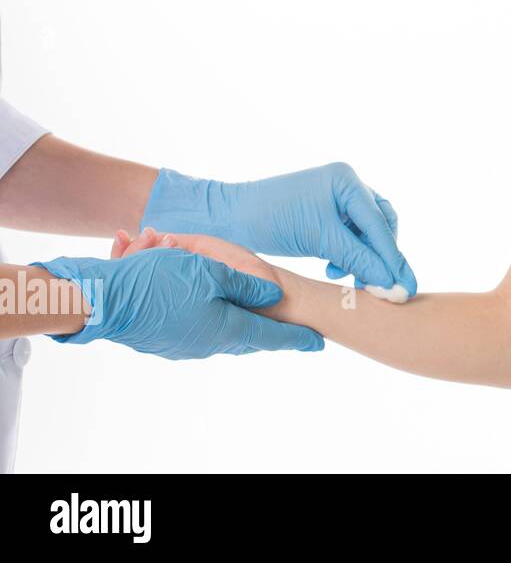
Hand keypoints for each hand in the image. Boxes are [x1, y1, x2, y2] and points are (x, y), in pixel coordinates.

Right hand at [31, 247, 324, 358]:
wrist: (100, 302)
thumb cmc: (158, 282)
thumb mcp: (210, 273)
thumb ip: (246, 287)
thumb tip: (271, 299)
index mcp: (225, 329)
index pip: (271, 336)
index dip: (297, 339)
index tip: (319, 343)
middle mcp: (207, 343)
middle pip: (241, 328)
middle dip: (249, 308)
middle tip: (267, 305)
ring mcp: (182, 344)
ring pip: (208, 314)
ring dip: (201, 284)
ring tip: (180, 256)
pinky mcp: (161, 339)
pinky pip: (181, 312)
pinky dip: (179, 289)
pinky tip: (162, 263)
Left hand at [138, 162, 416, 298]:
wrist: (227, 217)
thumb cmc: (268, 220)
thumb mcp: (318, 239)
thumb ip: (358, 258)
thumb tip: (393, 283)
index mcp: (346, 181)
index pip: (378, 225)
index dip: (393, 259)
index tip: (405, 287)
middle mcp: (347, 184)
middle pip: (381, 226)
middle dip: (382, 257)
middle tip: (384, 289)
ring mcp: (338, 197)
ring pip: (369, 234)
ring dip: (365, 258)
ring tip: (350, 278)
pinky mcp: (328, 213)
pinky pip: (353, 236)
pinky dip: (351, 254)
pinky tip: (335, 268)